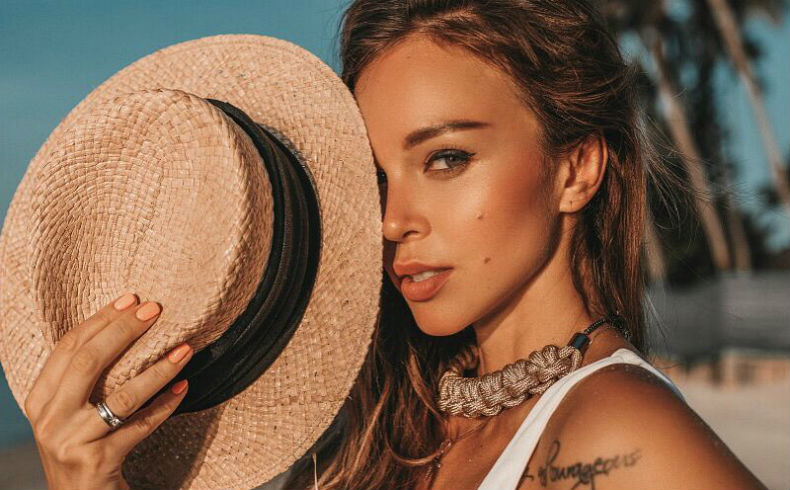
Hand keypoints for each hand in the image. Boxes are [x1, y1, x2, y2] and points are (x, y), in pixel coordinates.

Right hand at [24, 293, 193, 489]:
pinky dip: (165, 405)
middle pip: (88, 362)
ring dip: (158, 369)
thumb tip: (126, 323)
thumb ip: (84, 378)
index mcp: (40, 399)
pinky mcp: (97, 462)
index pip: (69, 348)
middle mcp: (49, 420)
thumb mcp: (72, 412)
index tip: (131, 299)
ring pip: (121, 395)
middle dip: (125, 331)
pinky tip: (184, 387)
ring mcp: (71, 442)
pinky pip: (140, 426)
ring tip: (186, 349)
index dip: (101, 319)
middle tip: (156, 310)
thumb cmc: (84, 447)